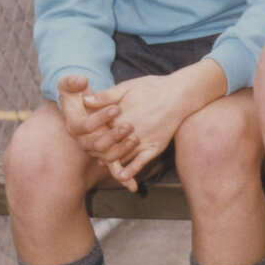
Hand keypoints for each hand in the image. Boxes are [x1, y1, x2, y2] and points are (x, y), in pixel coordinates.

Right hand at [57, 74, 139, 171]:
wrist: (91, 105)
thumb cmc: (80, 95)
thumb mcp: (74, 86)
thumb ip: (72, 83)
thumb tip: (81, 81)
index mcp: (75, 127)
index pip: (85, 127)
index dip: (99, 118)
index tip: (114, 108)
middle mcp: (85, 142)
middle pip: (97, 146)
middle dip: (112, 136)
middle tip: (128, 125)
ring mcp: (100, 150)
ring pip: (109, 158)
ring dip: (121, 151)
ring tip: (134, 138)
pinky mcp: (113, 155)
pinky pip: (119, 170)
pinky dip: (126, 178)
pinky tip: (134, 186)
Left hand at [82, 59, 225, 190]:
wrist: (180, 94)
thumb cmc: (153, 88)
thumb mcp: (128, 86)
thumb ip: (106, 96)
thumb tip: (85, 102)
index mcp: (119, 114)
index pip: (98, 130)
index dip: (91, 136)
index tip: (87, 138)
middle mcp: (129, 129)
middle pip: (107, 146)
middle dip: (99, 151)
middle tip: (94, 152)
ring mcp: (143, 139)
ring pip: (122, 156)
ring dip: (111, 161)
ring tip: (105, 162)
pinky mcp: (155, 146)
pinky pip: (141, 162)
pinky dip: (131, 170)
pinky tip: (123, 177)